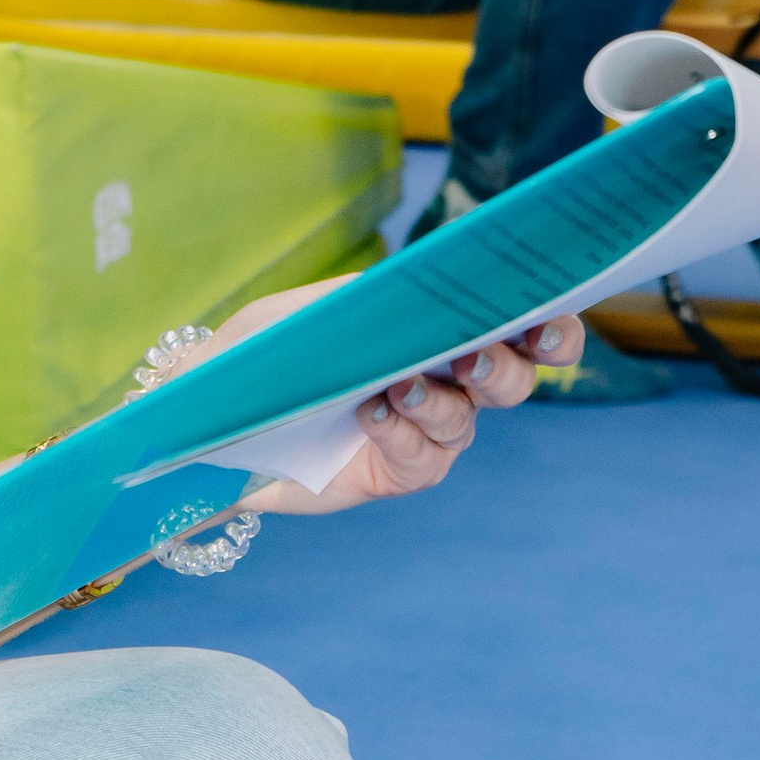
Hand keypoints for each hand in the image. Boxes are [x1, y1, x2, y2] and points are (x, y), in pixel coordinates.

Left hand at [137, 279, 579, 522]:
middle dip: (506, 367)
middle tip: (475, 358)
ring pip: (465, 420)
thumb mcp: (298, 313)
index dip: (548, 323)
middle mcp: (448, 380)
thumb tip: (409, 285)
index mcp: (437, 330)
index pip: (514, 323)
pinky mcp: (399, 473)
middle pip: (513, 378)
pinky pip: (424, 459)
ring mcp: (426, 431)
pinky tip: (373, 416)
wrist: (211, 419)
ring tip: (400, 387)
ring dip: (441, 403)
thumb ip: (356, 301)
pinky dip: (404, 436)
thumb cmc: (259, 353)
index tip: (546, 311)